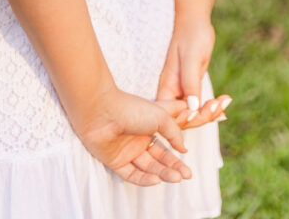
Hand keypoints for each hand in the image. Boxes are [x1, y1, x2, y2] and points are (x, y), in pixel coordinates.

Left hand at [76, 88, 191, 185]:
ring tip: (177, 178)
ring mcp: (126, 150)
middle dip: (174, 166)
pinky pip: (131, 175)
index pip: (166, 139)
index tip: (187, 154)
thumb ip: (174, 132)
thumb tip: (183, 148)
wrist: (101, 111)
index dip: (177, 147)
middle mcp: (137, 138)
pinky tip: (157, 180)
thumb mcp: (160, 116)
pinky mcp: (115, 161)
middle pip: (159, 157)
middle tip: (187, 175)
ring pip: (148, 167)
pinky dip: (145, 179)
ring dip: (163, 173)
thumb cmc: (130, 108)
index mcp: (148, 124)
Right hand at [157, 17, 231, 127]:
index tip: (202, 112)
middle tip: (219, 106)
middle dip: (202, 117)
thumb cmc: (191, 36)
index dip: (186, 119)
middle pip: (183, 117)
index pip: (171, 115)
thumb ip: (190, 83)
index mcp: (166, 85)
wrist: (195, 21)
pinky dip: (212, 105)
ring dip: (210, 112)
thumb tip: (192, 108)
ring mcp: (182, 90)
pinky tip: (224, 102)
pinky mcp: (191, 86)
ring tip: (224, 102)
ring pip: (194, 112)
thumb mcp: (191, 58)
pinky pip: (200, 103)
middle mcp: (172, 91)